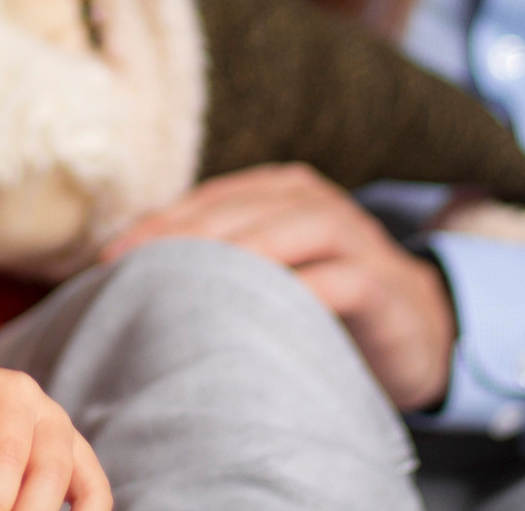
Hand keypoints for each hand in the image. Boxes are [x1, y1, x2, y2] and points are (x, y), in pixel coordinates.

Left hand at [103, 163, 454, 409]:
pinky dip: (304, 293)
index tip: (106, 257)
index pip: (210, 200)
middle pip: (243, 210)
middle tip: (132, 270)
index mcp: (280, 192)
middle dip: (184, 237)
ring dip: (238, 254)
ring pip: (291, 230)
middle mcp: (316, 204)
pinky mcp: (384, 286)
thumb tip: (128, 277)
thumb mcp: (270, 275)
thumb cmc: (322, 303)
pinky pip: (342, 281)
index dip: (158, 224)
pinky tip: (262, 315)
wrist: (418, 331)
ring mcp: (356, 240)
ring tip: (187, 282)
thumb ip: (219, 265)